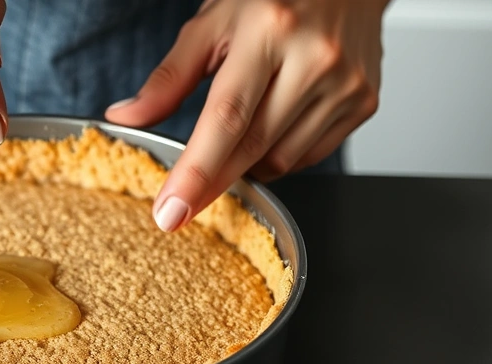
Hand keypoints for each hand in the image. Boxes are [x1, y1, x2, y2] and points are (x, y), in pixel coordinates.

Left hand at [106, 0, 386, 231]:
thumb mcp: (212, 23)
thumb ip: (169, 77)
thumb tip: (126, 116)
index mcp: (270, 30)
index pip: (226, 117)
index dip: (196, 171)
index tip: (171, 211)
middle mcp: (315, 58)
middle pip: (252, 145)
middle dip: (211, 183)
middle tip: (180, 205)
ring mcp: (346, 83)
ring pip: (281, 159)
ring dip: (247, 164)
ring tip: (236, 136)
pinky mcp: (364, 102)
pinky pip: (310, 155)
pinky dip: (280, 155)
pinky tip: (272, 128)